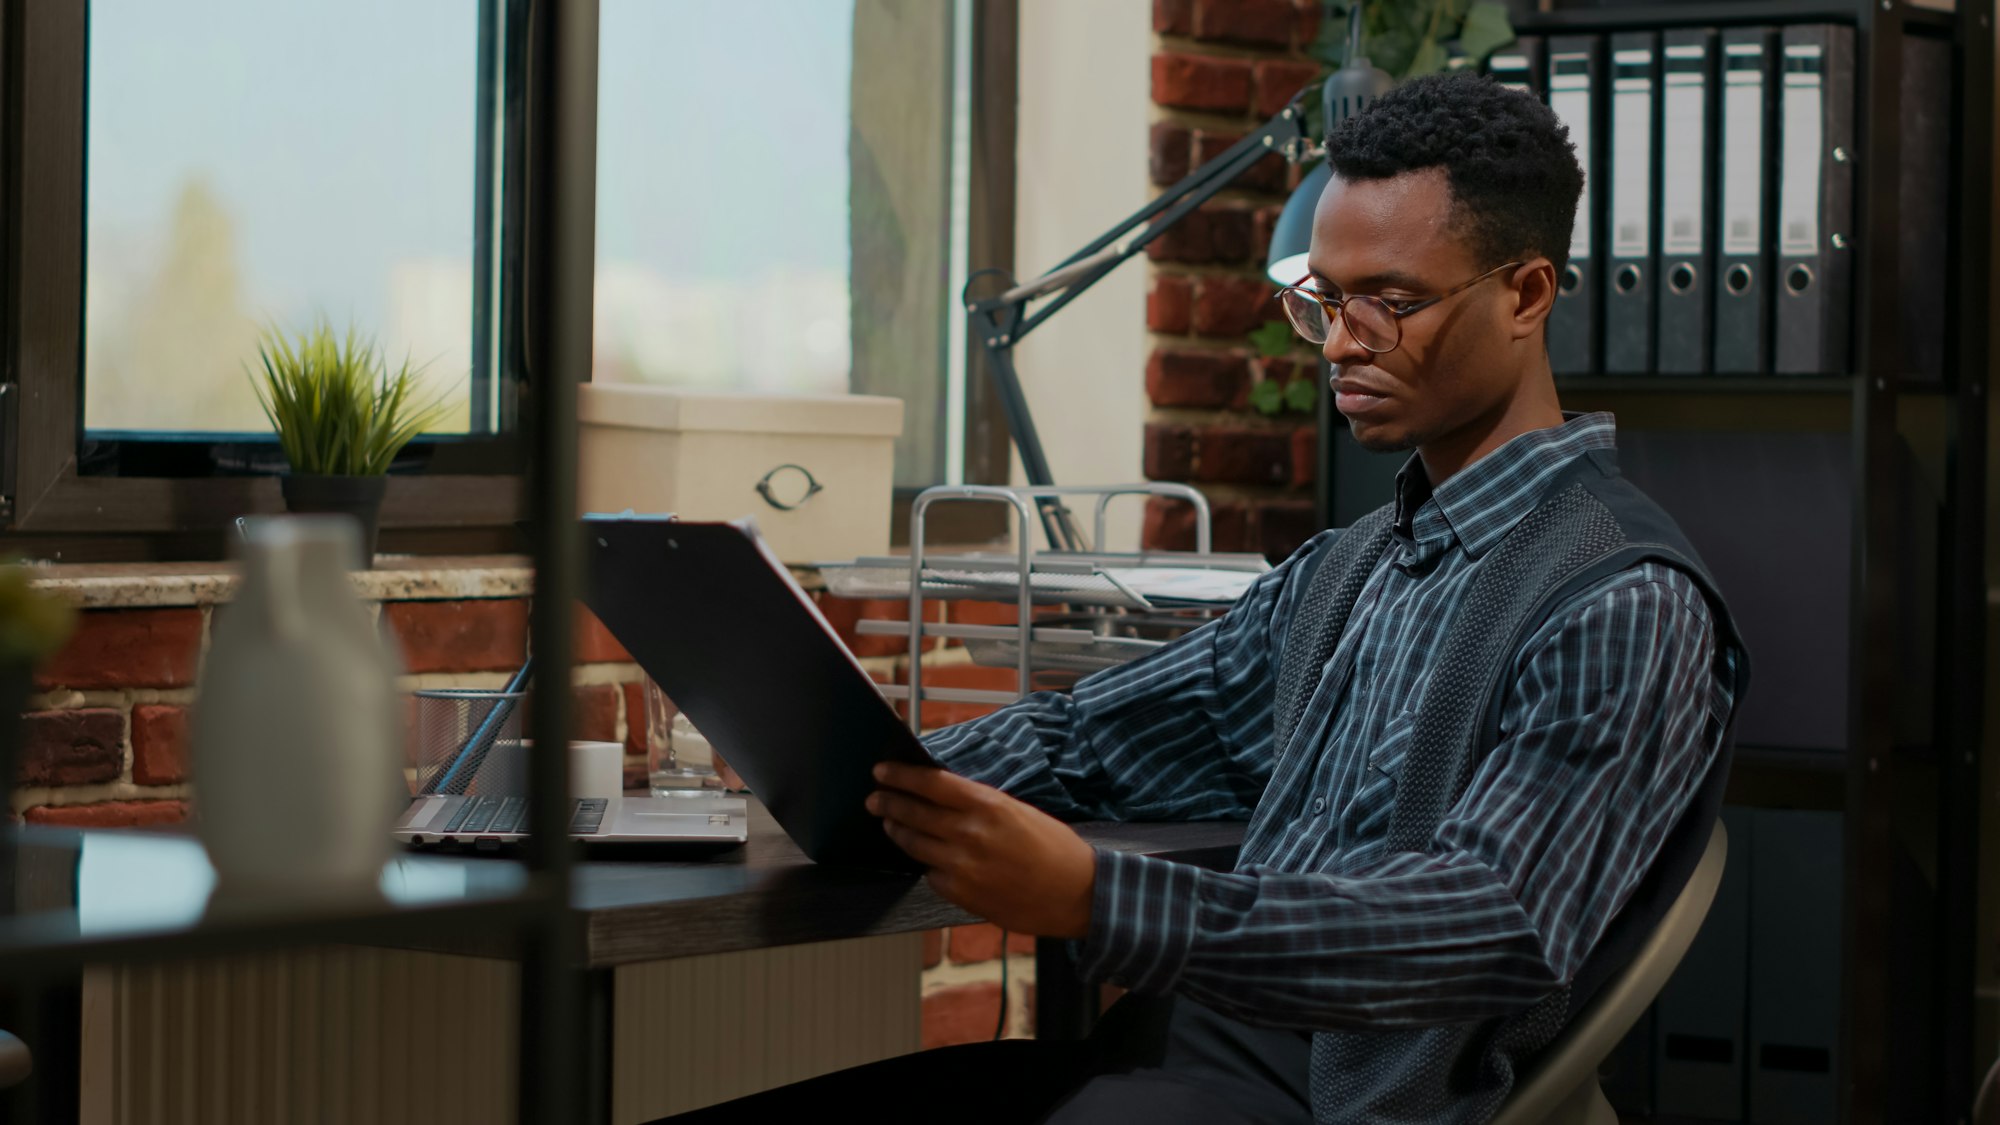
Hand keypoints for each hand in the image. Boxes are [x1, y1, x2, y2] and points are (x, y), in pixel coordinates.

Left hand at [867, 762, 1096, 938]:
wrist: (1076, 893)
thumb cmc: (1054, 849)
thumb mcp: (1017, 812)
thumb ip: (979, 805)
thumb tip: (942, 796)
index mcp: (987, 804)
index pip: (930, 783)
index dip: (900, 775)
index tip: (882, 771)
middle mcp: (970, 833)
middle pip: (913, 812)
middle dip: (888, 803)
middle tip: (874, 798)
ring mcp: (963, 866)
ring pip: (914, 844)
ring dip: (898, 831)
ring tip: (889, 823)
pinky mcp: (962, 894)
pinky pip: (930, 874)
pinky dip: (926, 864)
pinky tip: (923, 858)